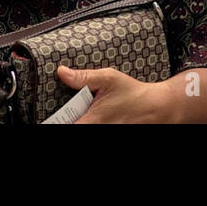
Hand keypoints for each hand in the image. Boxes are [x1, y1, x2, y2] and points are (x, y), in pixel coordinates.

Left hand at [56, 66, 178, 122]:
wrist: (155, 107)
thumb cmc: (133, 93)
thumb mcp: (109, 78)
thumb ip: (84, 77)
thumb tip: (62, 72)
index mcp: (93, 121)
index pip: (66, 127)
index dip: (55, 122)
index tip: (51, 117)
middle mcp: (98, 131)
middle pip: (72, 128)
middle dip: (66, 120)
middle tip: (65, 112)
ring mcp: (104, 133)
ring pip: (81, 127)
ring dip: (77, 120)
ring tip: (81, 112)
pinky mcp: (108, 133)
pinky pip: (90, 127)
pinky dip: (86, 121)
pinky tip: (89, 115)